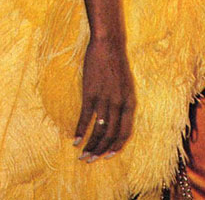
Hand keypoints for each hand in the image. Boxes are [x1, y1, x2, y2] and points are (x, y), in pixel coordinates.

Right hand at [73, 36, 135, 159]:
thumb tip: (115, 121)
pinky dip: (79, 132)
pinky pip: (85, 119)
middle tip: (90, 160)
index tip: (107, 156)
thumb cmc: (117, 65)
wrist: (109, 45)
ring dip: (89, 145)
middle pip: (110, 135)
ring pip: (98, 130)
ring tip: (81, 155)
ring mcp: (105, 99)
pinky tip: (74, 140)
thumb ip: (122, 103)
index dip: (116, 147)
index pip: (125, 132)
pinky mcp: (91, 94)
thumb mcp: (126, 86)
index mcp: (130, 102)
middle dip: (100, 151)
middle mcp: (119, 103)